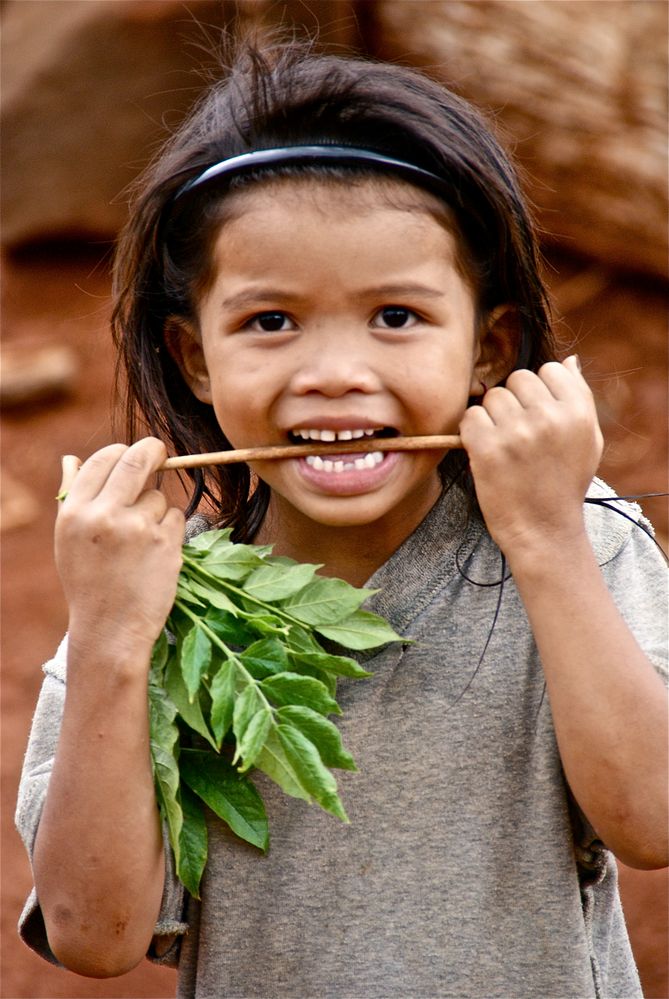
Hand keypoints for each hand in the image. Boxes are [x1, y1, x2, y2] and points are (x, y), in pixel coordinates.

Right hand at [55, 438, 184, 661]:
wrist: (110, 630)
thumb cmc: (88, 582)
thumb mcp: (67, 539)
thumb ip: (71, 496)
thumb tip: (71, 459)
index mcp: (75, 512)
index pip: (103, 459)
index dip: (122, 450)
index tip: (132, 453)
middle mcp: (105, 516)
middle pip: (137, 461)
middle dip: (153, 450)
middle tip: (159, 451)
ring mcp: (138, 529)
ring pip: (159, 496)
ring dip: (157, 509)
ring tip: (141, 541)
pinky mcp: (166, 543)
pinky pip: (177, 516)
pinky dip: (171, 528)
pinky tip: (156, 552)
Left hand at [459, 357, 602, 558]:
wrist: (544, 530)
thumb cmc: (564, 484)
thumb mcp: (588, 441)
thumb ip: (580, 397)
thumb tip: (568, 360)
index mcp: (578, 413)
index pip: (549, 369)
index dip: (539, 391)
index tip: (538, 415)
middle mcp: (549, 418)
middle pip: (517, 379)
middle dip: (514, 402)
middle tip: (519, 434)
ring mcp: (517, 432)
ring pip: (492, 397)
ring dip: (492, 418)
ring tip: (504, 446)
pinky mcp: (487, 448)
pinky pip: (470, 418)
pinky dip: (473, 433)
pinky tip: (486, 452)